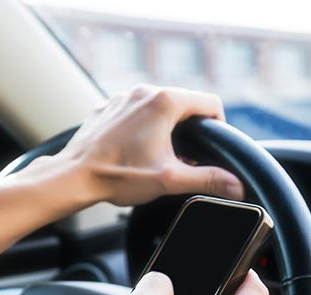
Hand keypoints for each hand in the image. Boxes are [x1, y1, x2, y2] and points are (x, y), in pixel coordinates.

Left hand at [54, 85, 243, 205]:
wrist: (73, 177)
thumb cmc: (117, 175)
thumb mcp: (169, 180)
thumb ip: (208, 180)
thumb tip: (237, 186)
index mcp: (164, 101)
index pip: (210, 103)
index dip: (218, 127)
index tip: (211, 148)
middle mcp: (144, 92)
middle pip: (184, 104)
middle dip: (189, 131)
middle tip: (185, 158)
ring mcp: (123, 98)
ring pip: (158, 108)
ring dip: (165, 129)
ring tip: (158, 157)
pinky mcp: (107, 107)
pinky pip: (134, 112)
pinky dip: (141, 128)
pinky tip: (134, 152)